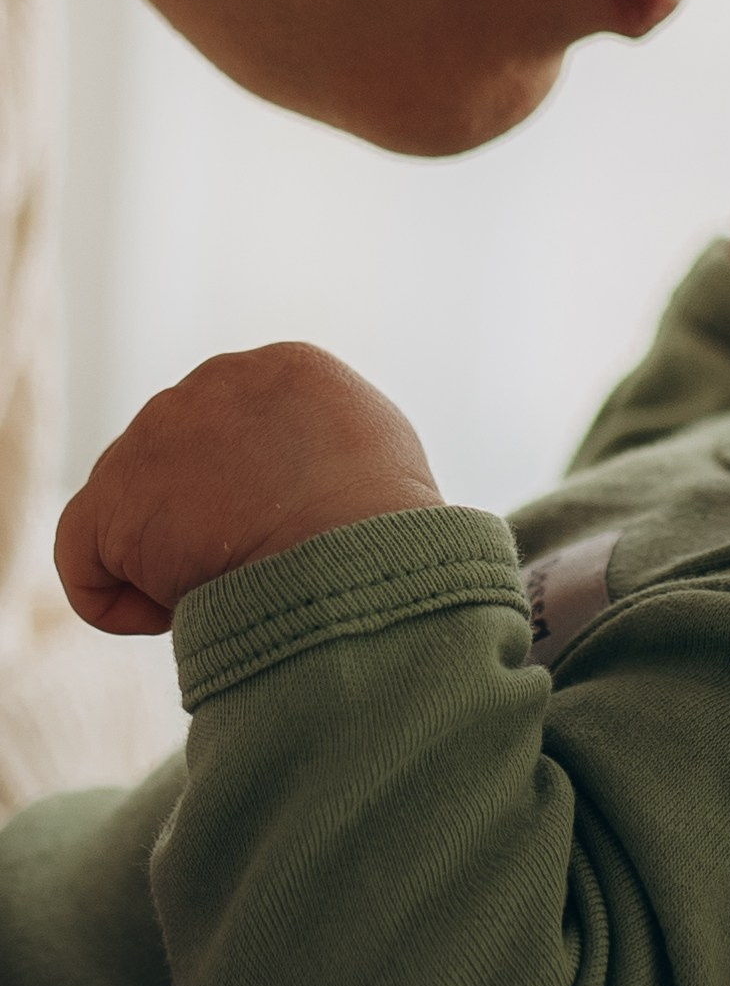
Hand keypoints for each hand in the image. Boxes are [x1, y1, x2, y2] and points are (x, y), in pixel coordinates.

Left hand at [56, 344, 444, 636]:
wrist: (355, 554)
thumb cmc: (388, 528)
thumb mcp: (378, 456)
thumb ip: (326, 446)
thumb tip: (302, 477)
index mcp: (282, 369)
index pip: (237, 431)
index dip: (260, 494)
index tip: (291, 534)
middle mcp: (211, 384)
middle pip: (180, 463)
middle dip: (208, 520)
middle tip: (259, 565)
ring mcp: (154, 434)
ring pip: (136, 511)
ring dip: (174, 560)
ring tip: (234, 588)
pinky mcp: (112, 498)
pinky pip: (86, 556)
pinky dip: (118, 600)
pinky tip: (170, 616)